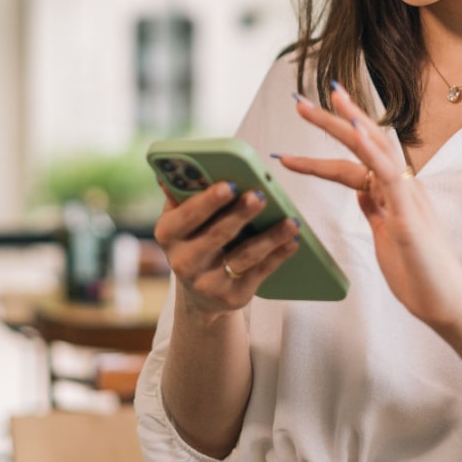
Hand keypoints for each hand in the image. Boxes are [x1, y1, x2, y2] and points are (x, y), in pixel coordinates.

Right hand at [152, 180, 299, 317]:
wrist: (198, 292)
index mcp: (168, 234)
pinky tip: (293, 240)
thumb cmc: (193, 240)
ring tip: (290, 221)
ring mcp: (208, 282)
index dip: (209, 201)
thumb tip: (178, 165)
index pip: (188, 215)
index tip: (230, 184)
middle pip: (217, 235)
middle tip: (260, 195)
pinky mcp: (233, 296)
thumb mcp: (180, 219)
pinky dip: (278, 255)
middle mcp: (184, 261)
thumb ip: (182, 193)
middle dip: (240, 214)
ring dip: (269, 237)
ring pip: (244, 256)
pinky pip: (260, 272)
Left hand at [277, 83, 461, 333]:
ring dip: (349, 123)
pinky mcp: (409, 213)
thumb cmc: (419, 273)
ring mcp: (407, 196)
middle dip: (332, 120)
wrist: (447, 304)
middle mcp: (402, 186)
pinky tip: (355, 132)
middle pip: (363, 142)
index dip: (330, 140)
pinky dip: (371, 150)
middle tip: (300, 101)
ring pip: (376, 149)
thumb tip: (360, 191)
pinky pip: (389, 174)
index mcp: (393, 191)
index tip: (305, 120)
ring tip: (327, 100)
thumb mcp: (386, 235)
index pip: (355, 157)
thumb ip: (375, 210)